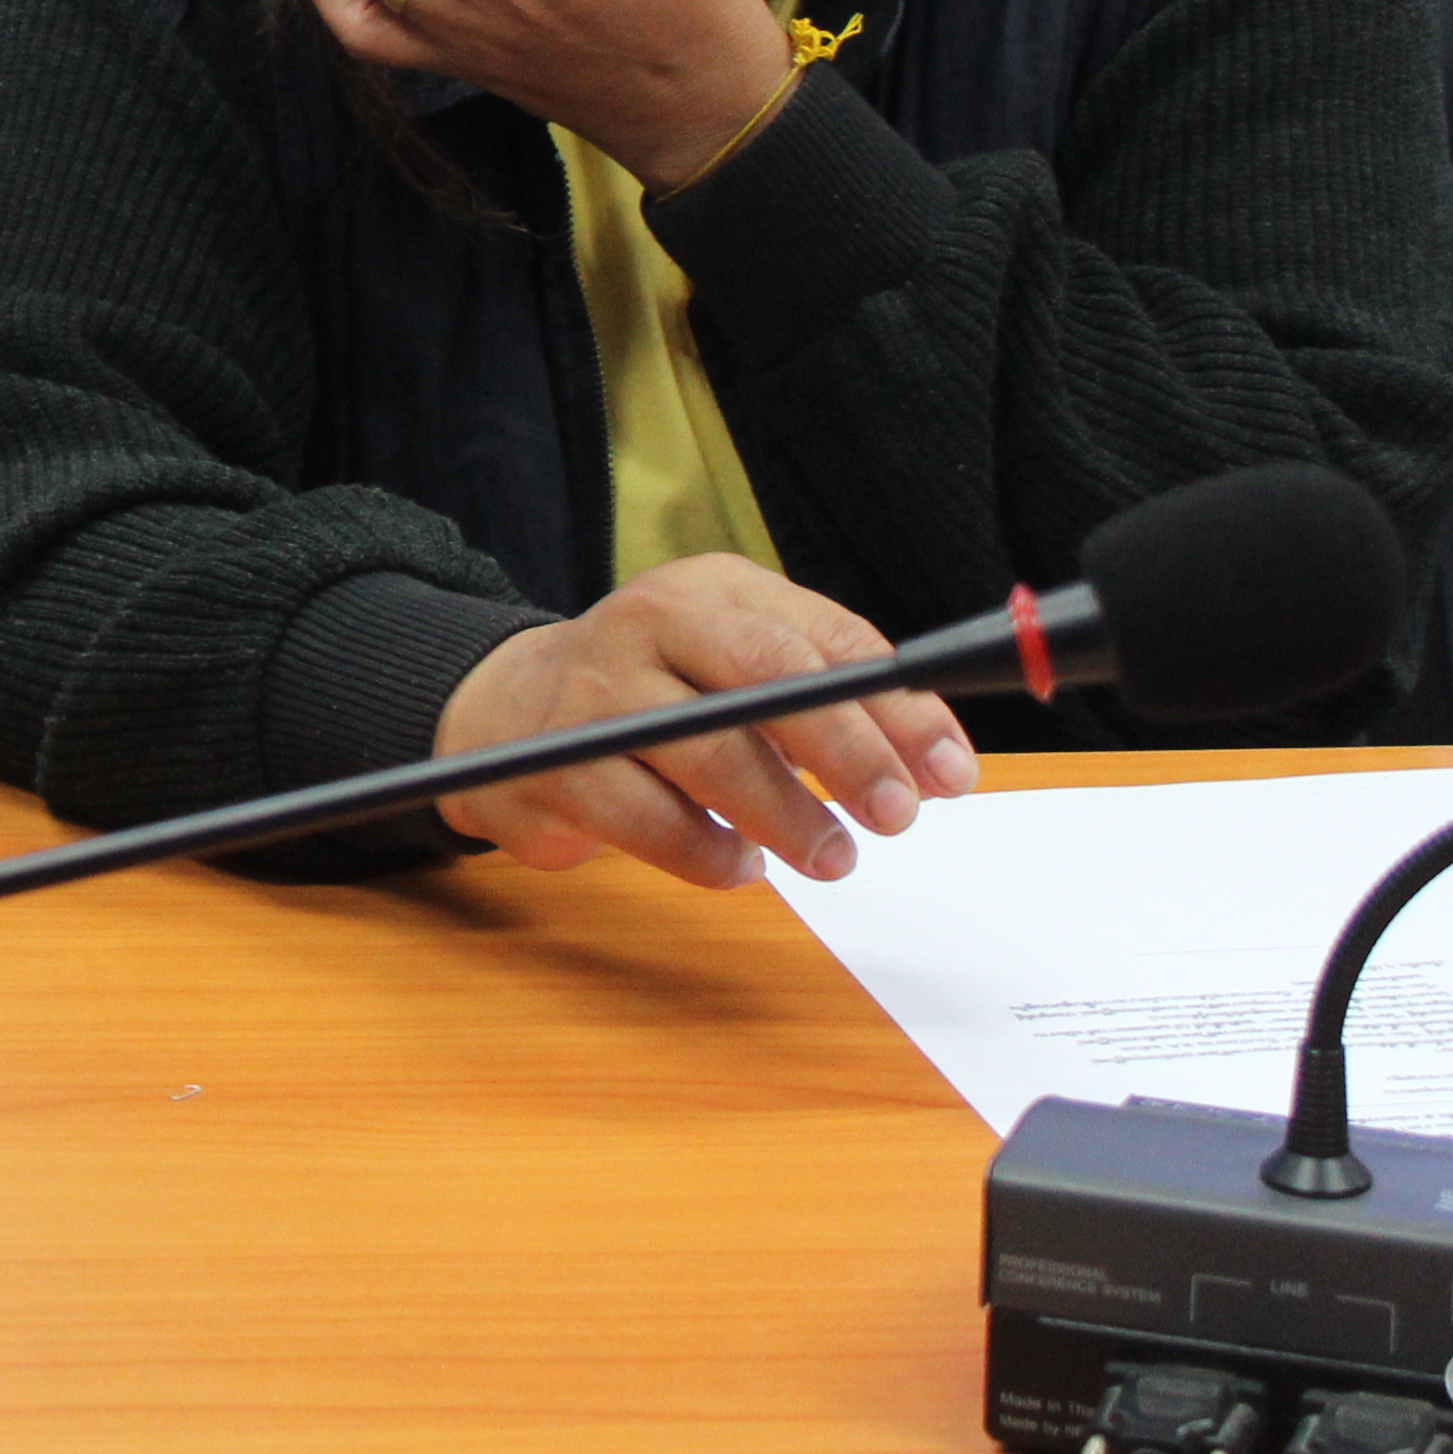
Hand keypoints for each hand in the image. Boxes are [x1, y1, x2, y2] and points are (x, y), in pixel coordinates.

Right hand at [429, 556, 978, 887]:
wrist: (503, 708)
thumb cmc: (653, 690)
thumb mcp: (731, 661)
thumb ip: (824, 693)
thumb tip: (931, 759)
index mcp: (710, 589)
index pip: (823, 638)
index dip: (897, 707)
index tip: (949, 771)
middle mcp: (649, 623)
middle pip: (768, 678)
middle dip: (847, 750)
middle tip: (897, 814)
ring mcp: (596, 692)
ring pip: (710, 755)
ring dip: (786, 818)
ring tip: (831, 858)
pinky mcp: (555, 764)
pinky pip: (652, 822)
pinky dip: (709, 855)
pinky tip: (738, 864)